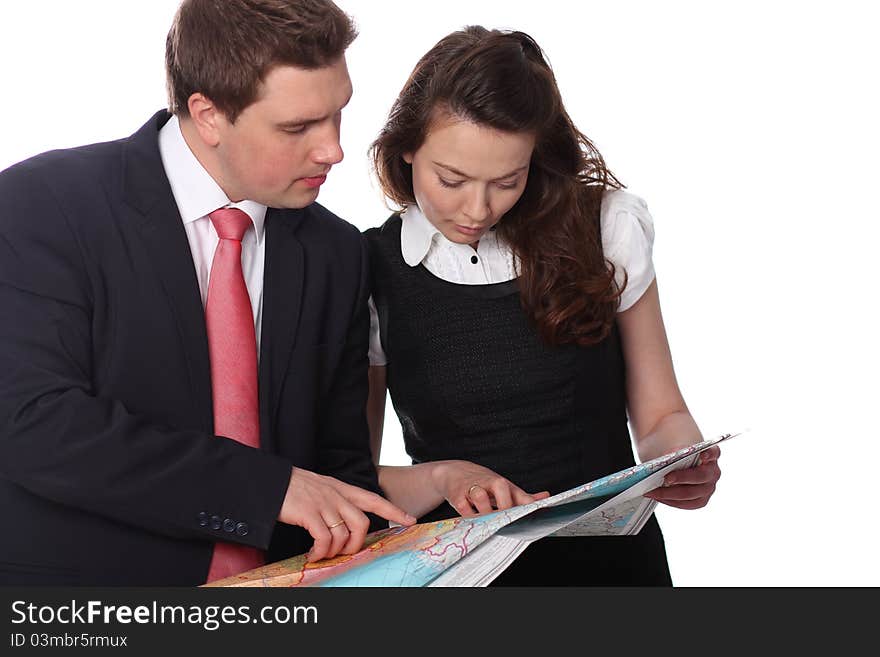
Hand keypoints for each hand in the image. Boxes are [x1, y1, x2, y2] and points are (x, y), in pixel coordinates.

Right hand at [278, 467, 415, 562]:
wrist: (268, 481)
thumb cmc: (291, 488)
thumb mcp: (319, 488)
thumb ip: (334, 500)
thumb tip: (343, 524)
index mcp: (340, 488)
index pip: (373, 499)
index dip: (393, 510)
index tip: (409, 520)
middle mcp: (335, 495)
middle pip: (362, 523)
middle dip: (356, 544)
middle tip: (344, 552)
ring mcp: (323, 504)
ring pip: (343, 534)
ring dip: (334, 551)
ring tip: (322, 554)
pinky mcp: (309, 513)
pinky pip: (324, 539)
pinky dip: (320, 551)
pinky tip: (313, 553)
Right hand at [431, 460, 549, 516]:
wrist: (455, 472)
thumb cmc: (484, 483)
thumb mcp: (504, 487)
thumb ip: (524, 497)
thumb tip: (546, 497)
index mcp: (504, 484)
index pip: (520, 496)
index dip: (527, 507)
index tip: (532, 518)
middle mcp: (490, 483)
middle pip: (501, 492)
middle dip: (505, 509)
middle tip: (506, 522)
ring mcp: (473, 489)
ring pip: (481, 498)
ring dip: (485, 512)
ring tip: (487, 521)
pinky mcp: (457, 496)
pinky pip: (464, 508)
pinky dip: (469, 516)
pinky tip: (472, 520)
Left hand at [644, 446, 720, 509]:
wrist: (677, 464)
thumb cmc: (677, 455)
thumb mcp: (674, 449)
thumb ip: (674, 453)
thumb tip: (666, 460)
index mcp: (710, 454)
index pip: (713, 452)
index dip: (709, 454)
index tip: (702, 455)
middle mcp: (713, 471)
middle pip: (701, 476)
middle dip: (682, 478)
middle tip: (665, 478)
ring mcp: (709, 487)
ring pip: (692, 494)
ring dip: (671, 493)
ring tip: (654, 491)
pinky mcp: (701, 500)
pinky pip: (688, 504)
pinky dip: (671, 501)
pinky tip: (658, 497)